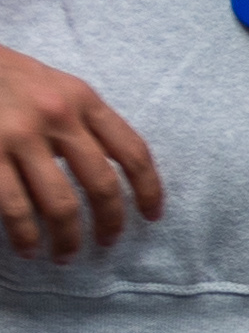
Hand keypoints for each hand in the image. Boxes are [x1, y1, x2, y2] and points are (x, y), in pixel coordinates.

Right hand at [0, 43, 162, 256]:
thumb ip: (84, 120)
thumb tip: (117, 169)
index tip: (151, 216)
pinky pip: (16, 208)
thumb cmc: (6, 77)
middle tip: (107, 243)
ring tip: (65, 255)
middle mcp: (56, 115)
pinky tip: (28, 247)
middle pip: (102, 185)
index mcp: (81, 98)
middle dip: (110, 223)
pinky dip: (25, 235)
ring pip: (61, 204)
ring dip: (67, 238)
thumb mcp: (54, 85)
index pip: (132, 152)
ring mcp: (20, 136)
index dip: (149, 190)